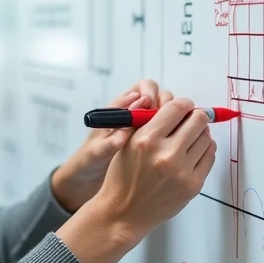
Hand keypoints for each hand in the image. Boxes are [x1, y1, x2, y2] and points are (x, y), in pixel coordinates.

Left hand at [50, 80, 174, 210]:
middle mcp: (134, 113)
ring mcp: (144, 125)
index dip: (151, 94)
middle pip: (160, 96)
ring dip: (173, 118)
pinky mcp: (150, 138)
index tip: (152, 107)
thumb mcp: (96, 153)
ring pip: (166, 111)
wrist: (90, 174)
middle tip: (169, 120)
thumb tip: (124, 134)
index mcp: (120, 108)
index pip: (142, 88)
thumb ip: (109, 144)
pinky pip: (167, 128)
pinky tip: (174, 144)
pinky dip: (173, 131)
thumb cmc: (90, 160)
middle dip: (167, 104)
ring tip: (173, 133)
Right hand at [90, 97, 216, 241]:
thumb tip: (176, 106)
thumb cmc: (123, 177)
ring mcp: (182, 171)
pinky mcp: (193, 185)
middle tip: (190, 121)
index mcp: (147, 138)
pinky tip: (193, 153)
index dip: (184, 104)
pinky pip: (210, 156)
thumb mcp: (127, 142)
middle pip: (198, 120)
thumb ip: (149, 122)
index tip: (184, 107)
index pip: (178, 107)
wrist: (124, 212)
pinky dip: (204, 150)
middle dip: (195, 117)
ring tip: (189, 139)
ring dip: (200, 134)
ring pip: (207, 138)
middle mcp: (167, 153)